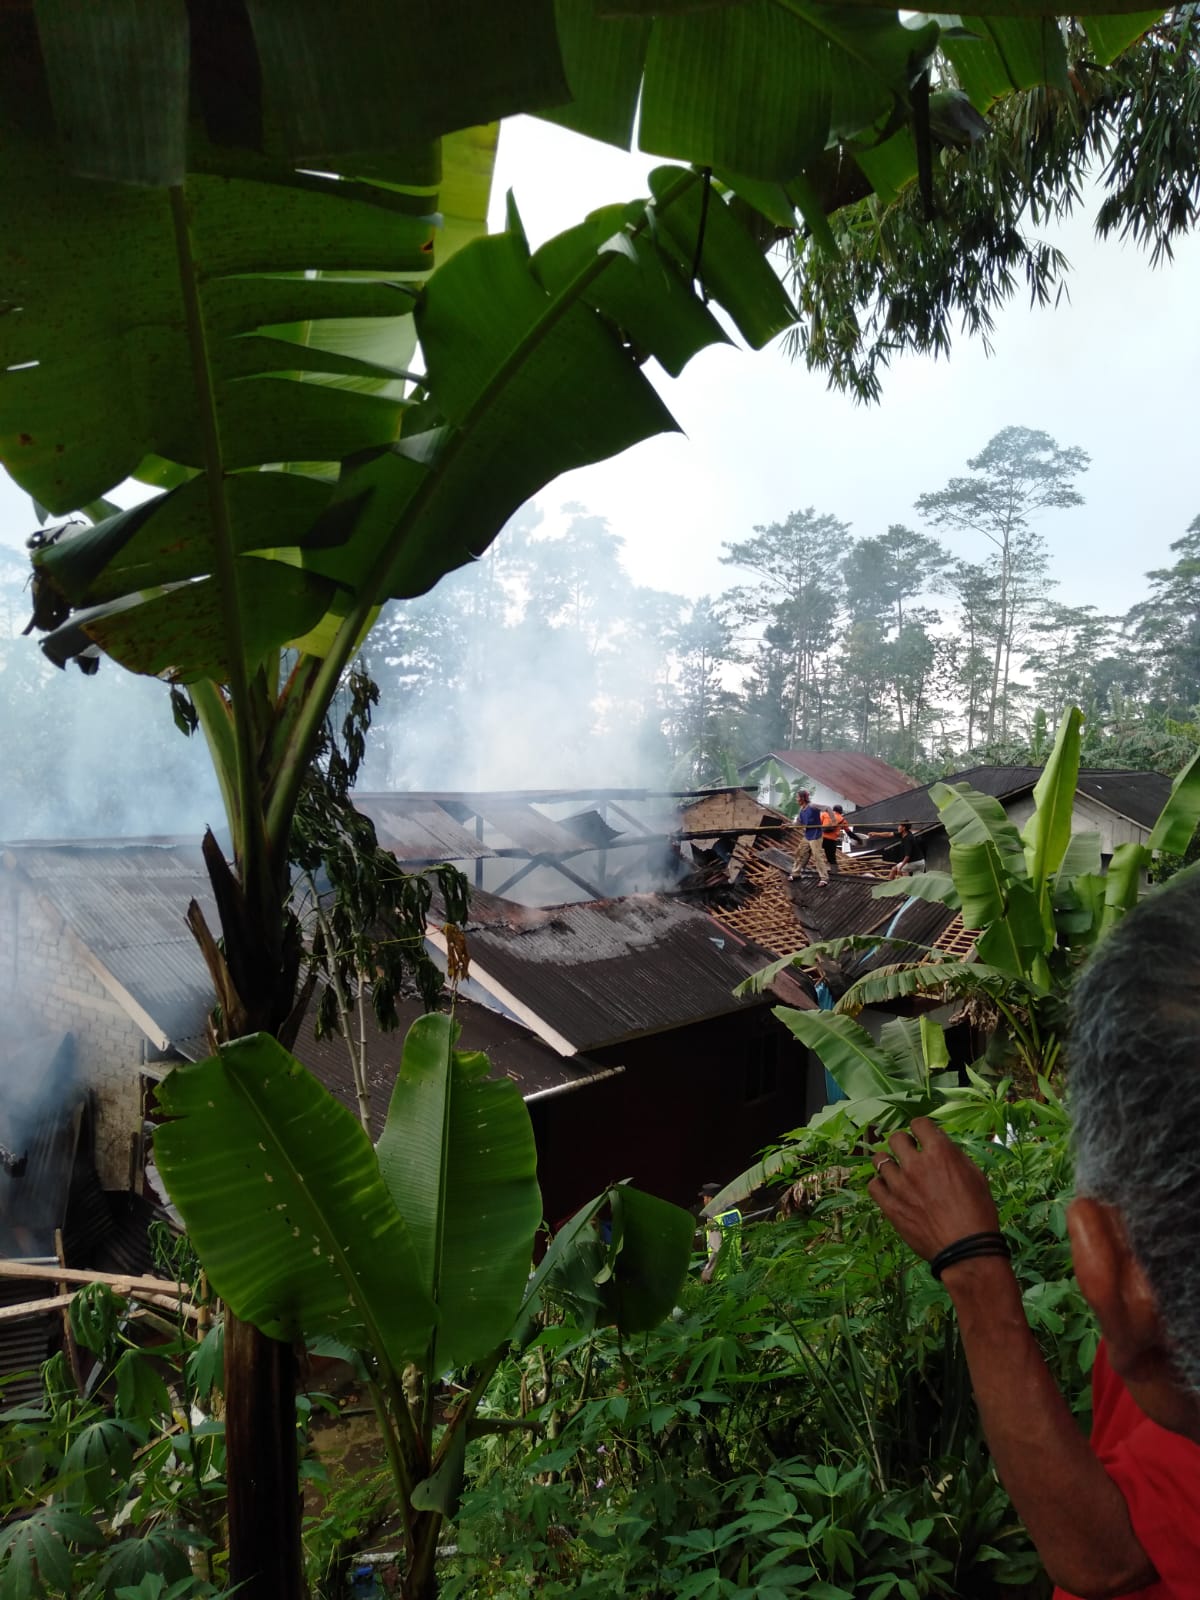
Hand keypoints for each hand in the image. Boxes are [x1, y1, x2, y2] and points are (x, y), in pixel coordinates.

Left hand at [868, 1117, 999, 1261]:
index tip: (922, 1137)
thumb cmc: (978, 1213)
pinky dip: (880, 1185)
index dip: (921, 1129)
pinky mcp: (890, 1205)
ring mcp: (900, 1184)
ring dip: (889, 1163)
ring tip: (897, 1172)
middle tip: (910, 1156)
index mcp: (940, 1153)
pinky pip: (873, 1185)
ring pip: (879, 1159)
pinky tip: (889, 1189)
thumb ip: (956, 1157)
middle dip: (904, 1144)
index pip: (919, 1124)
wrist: (967, 1249)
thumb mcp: (976, 1176)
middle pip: (896, 1138)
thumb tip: (943, 1148)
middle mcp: (916, 1164)